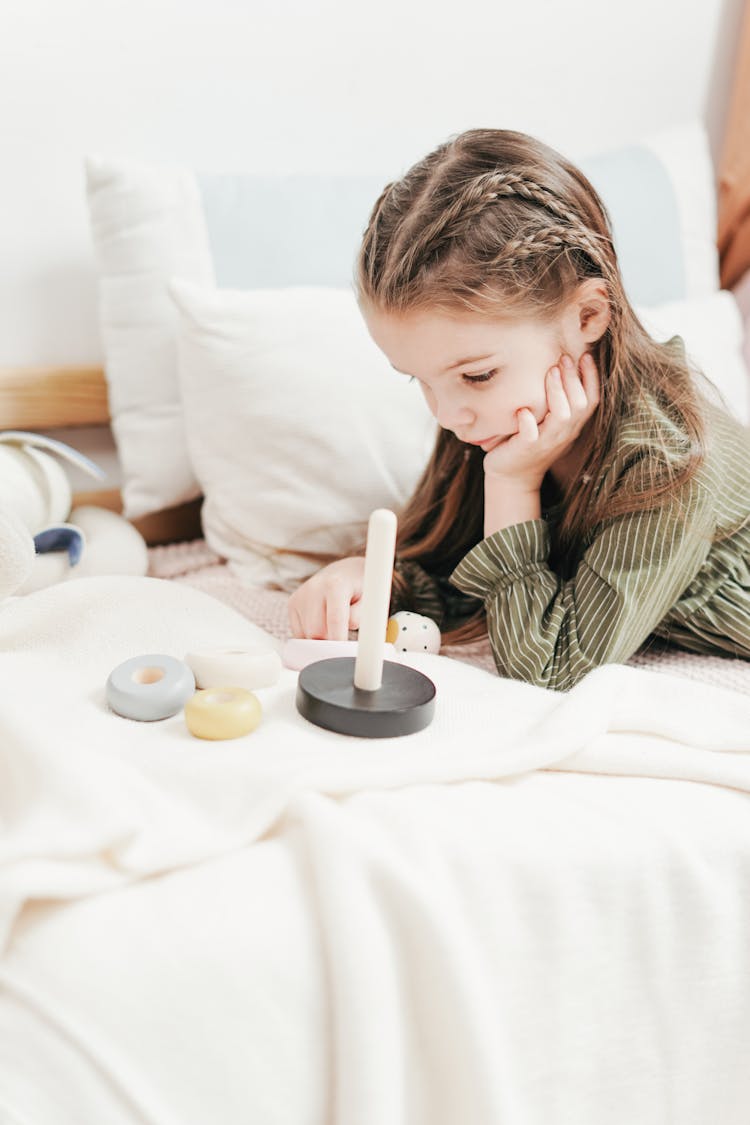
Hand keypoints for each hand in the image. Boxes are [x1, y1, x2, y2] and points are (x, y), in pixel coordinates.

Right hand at [287, 556, 365, 640]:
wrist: (345, 573)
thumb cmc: (359, 589)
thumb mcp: (368, 600)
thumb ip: (358, 618)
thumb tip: (341, 641)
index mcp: (335, 584)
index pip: (335, 620)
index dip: (339, 641)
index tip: (343, 654)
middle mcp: (314, 588)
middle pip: (317, 632)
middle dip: (329, 641)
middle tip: (342, 638)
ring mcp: (300, 595)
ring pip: (306, 635)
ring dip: (320, 638)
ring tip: (333, 625)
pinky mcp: (292, 603)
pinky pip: (298, 633)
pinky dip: (310, 636)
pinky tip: (322, 623)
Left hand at [483, 352, 599, 488]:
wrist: (512, 476)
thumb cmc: (530, 441)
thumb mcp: (549, 421)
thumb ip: (557, 401)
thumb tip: (559, 364)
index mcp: (572, 425)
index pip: (592, 400)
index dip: (592, 378)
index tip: (585, 355)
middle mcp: (564, 433)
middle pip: (580, 404)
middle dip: (574, 378)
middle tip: (564, 357)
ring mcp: (546, 442)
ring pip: (562, 416)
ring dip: (558, 392)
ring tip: (550, 371)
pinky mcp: (526, 449)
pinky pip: (531, 435)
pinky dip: (528, 422)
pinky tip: (523, 410)